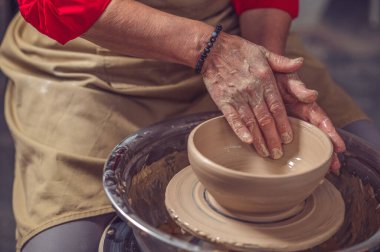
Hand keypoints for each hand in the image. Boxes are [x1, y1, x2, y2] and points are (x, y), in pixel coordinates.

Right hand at [202, 35, 303, 158]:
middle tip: (278, 154)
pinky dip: (240, 130)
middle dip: (273, 138)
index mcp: (265, 79)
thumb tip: (301, 63)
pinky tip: (247, 141)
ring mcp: (237, 96)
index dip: (283, 124)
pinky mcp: (223, 101)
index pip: (277, 107)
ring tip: (265, 154)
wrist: (213, 50)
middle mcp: (253, 89)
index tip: (288, 138)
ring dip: (259, 140)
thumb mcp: (264, 52)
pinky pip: (232, 118)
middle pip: (266, 119)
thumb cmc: (240, 51)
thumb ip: (282, 62)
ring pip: (251, 122)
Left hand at [276, 72, 345, 171]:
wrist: (256, 71)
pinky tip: (294, 164)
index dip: (331, 133)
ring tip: (323, 172)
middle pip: (316, 134)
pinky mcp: (275, 124)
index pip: (321, 120)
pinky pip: (283, 139)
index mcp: (304, 103)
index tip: (340, 147)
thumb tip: (312, 95)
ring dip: (312, 155)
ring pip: (302, 140)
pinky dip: (290, 151)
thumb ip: (298, 86)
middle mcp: (299, 114)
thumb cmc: (274, 72)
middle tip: (335, 168)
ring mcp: (288, 120)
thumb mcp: (285, 76)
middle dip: (327, 150)